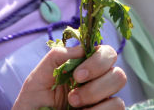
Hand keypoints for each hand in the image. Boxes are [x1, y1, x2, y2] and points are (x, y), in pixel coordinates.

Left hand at [12, 44, 126, 109]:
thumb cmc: (34, 103)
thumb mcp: (39, 77)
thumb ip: (57, 57)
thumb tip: (82, 49)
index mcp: (84, 68)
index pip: (107, 54)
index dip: (98, 61)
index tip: (77, 75)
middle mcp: (98, 83)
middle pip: (118, 73)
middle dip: (96, 85)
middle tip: (73, 98)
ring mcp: (104, 101)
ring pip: (119, 92)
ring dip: (95, 97)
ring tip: (74, 107)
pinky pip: (118, 107)